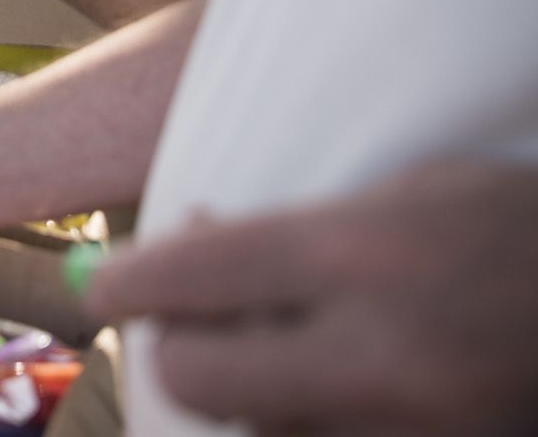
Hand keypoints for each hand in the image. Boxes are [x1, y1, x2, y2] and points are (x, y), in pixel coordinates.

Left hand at [87, 161, 537, 434]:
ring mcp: (407, 429)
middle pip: (199, 377)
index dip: (129, 280)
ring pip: (258, 428)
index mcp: (359, 255)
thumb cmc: (513, 223)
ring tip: (288, 337)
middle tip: (190, 318)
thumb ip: (289, 230)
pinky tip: (329, 378)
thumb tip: (189, 240)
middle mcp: (374, 352)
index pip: (191, 276)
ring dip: (249, 389)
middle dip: (178, 345)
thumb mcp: (404, 191)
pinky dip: (306, 418)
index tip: (106, 281)